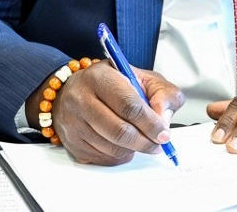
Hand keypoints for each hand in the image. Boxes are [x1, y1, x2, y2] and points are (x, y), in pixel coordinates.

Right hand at [27, 63, 185, 165]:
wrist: (77, 90)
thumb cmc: (113, 84)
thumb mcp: (144, 78)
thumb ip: (163, 94)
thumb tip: (164, 120)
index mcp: (100, 77)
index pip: (129, 106)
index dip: (150, 123)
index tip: (164, 134)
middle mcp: (80, 99)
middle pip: (119, 131)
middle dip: (145, 142)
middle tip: (157, 144)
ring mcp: (73, 123)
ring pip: (112, 148)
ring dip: (133, 150)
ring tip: (141, 141)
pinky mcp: (72, 143)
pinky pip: (102, 158)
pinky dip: (120, 156)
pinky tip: (124, 144)